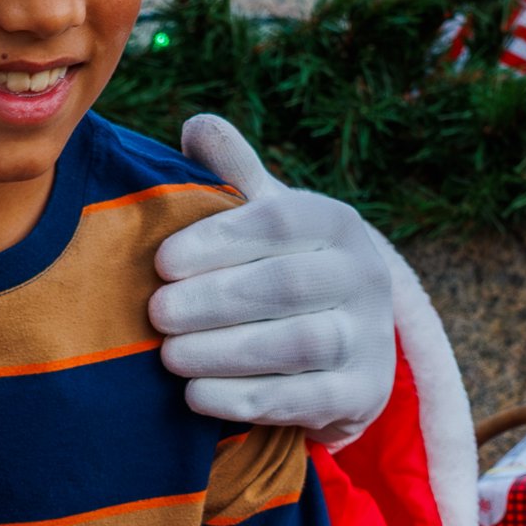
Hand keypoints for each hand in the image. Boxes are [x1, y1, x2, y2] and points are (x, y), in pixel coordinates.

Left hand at [148, 116, 396, 446]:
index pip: (279, 222)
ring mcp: (369, 339)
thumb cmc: (284, 274)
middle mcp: (364, 276)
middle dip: (212, 301)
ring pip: (297, 344)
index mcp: (337, 224)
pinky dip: (241, 398)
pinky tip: (194, 395)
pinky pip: (300, 400)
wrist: (344, 355)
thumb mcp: (267, 224)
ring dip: (223, 351)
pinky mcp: (361, 395)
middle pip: (286, 285)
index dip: (218, 240)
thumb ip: (235, 179)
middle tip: (157, 313)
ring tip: (169, 355)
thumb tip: (198, 125)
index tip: (162, 262)